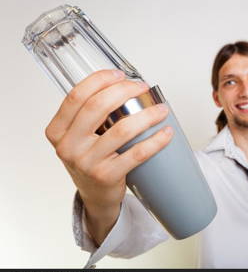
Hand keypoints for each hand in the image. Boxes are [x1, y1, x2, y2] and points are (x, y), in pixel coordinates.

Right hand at [45, 70, 172, 243]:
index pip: (76, 96)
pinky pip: (137, 153)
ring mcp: (86, 162)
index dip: (100, 80)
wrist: (95, 196)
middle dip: (125, 91)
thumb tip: (122, 86)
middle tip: (142, 88)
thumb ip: (88, 114)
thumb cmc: (90, 160)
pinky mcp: (106, 176)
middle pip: (97, 107)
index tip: (120, 75)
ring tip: (161, 109)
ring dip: (147, 115)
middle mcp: (68, 146)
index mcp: (58, 131)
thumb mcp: (78, 137)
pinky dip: (156, 141)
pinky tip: (165, 132)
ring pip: (122, 129)